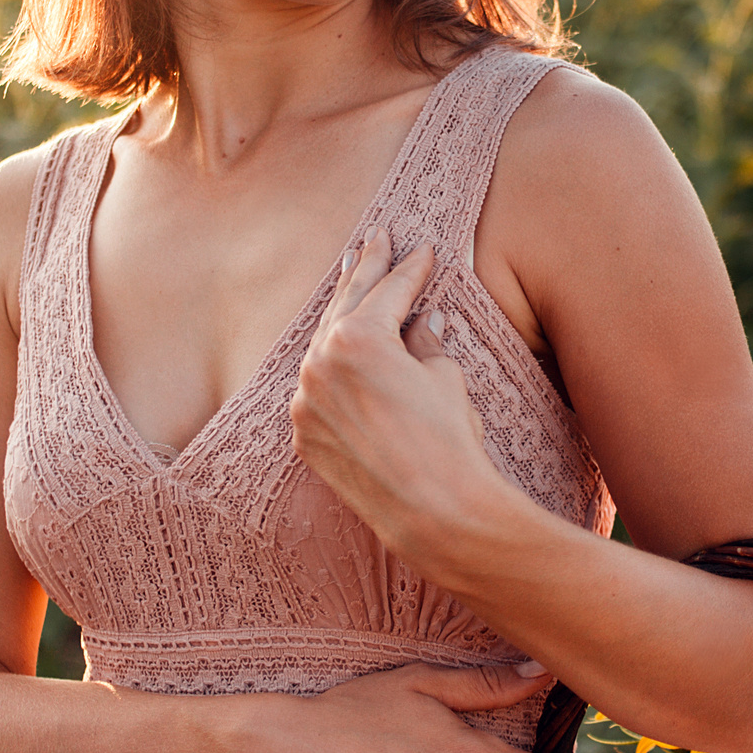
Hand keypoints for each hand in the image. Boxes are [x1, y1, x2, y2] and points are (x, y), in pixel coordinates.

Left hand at [290, 231, 506, 552]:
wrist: (433, 512)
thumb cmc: (448, 440)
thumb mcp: (444, 377)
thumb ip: (424, 342)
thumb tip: (422, 322)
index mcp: (357, 339)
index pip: (389, 293)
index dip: (411, 270)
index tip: (424, 251)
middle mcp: (319, 363)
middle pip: (345, 306)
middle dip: (365, 271)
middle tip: (376, 240)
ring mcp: (305, 400)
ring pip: (324, 347)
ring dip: (342, 316)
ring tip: (352, 281)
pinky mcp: (304, 434)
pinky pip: (317, 389)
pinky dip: (331, 368)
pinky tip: (340, 352)